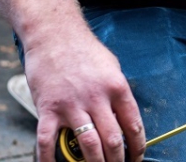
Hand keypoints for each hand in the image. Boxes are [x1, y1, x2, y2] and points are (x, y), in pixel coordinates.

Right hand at [27, 28, 145, 161]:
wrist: (54, 34)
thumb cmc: (84, 51)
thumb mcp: (112, 67)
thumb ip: (117, 93)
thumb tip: (125, 118)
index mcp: (116, 87)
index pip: (133, 124)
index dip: (138, 147)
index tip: (136, 157)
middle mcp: (96, 98)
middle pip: (113, 140)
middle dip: (118, 160)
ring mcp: (71, 105)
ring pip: (87, 145)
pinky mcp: (48, 109)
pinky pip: (48, 142)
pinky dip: (50, 160)